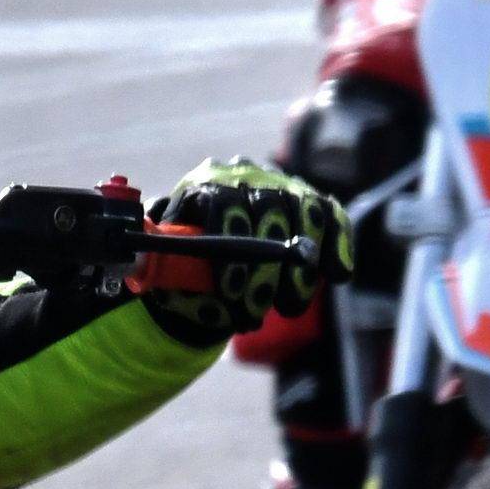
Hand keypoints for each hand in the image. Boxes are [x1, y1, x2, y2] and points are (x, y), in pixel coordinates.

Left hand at [141, 160, 349, 343]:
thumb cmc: (184, 266)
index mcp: (204, 185)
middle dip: (264, 268)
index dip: (229, 247)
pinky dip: (338, 244)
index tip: (230, 291)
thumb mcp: (165, 265)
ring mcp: (282, 186)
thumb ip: (163, 268)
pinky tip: (338, 274)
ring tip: (289, 307)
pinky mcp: (310, 201)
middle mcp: (245, 177)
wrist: (211, 258)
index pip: (221, 202)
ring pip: (303, 212)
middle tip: (256, 311)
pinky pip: (330, 215)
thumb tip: (150, 272)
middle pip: (266, 208)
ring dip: (300, 266)